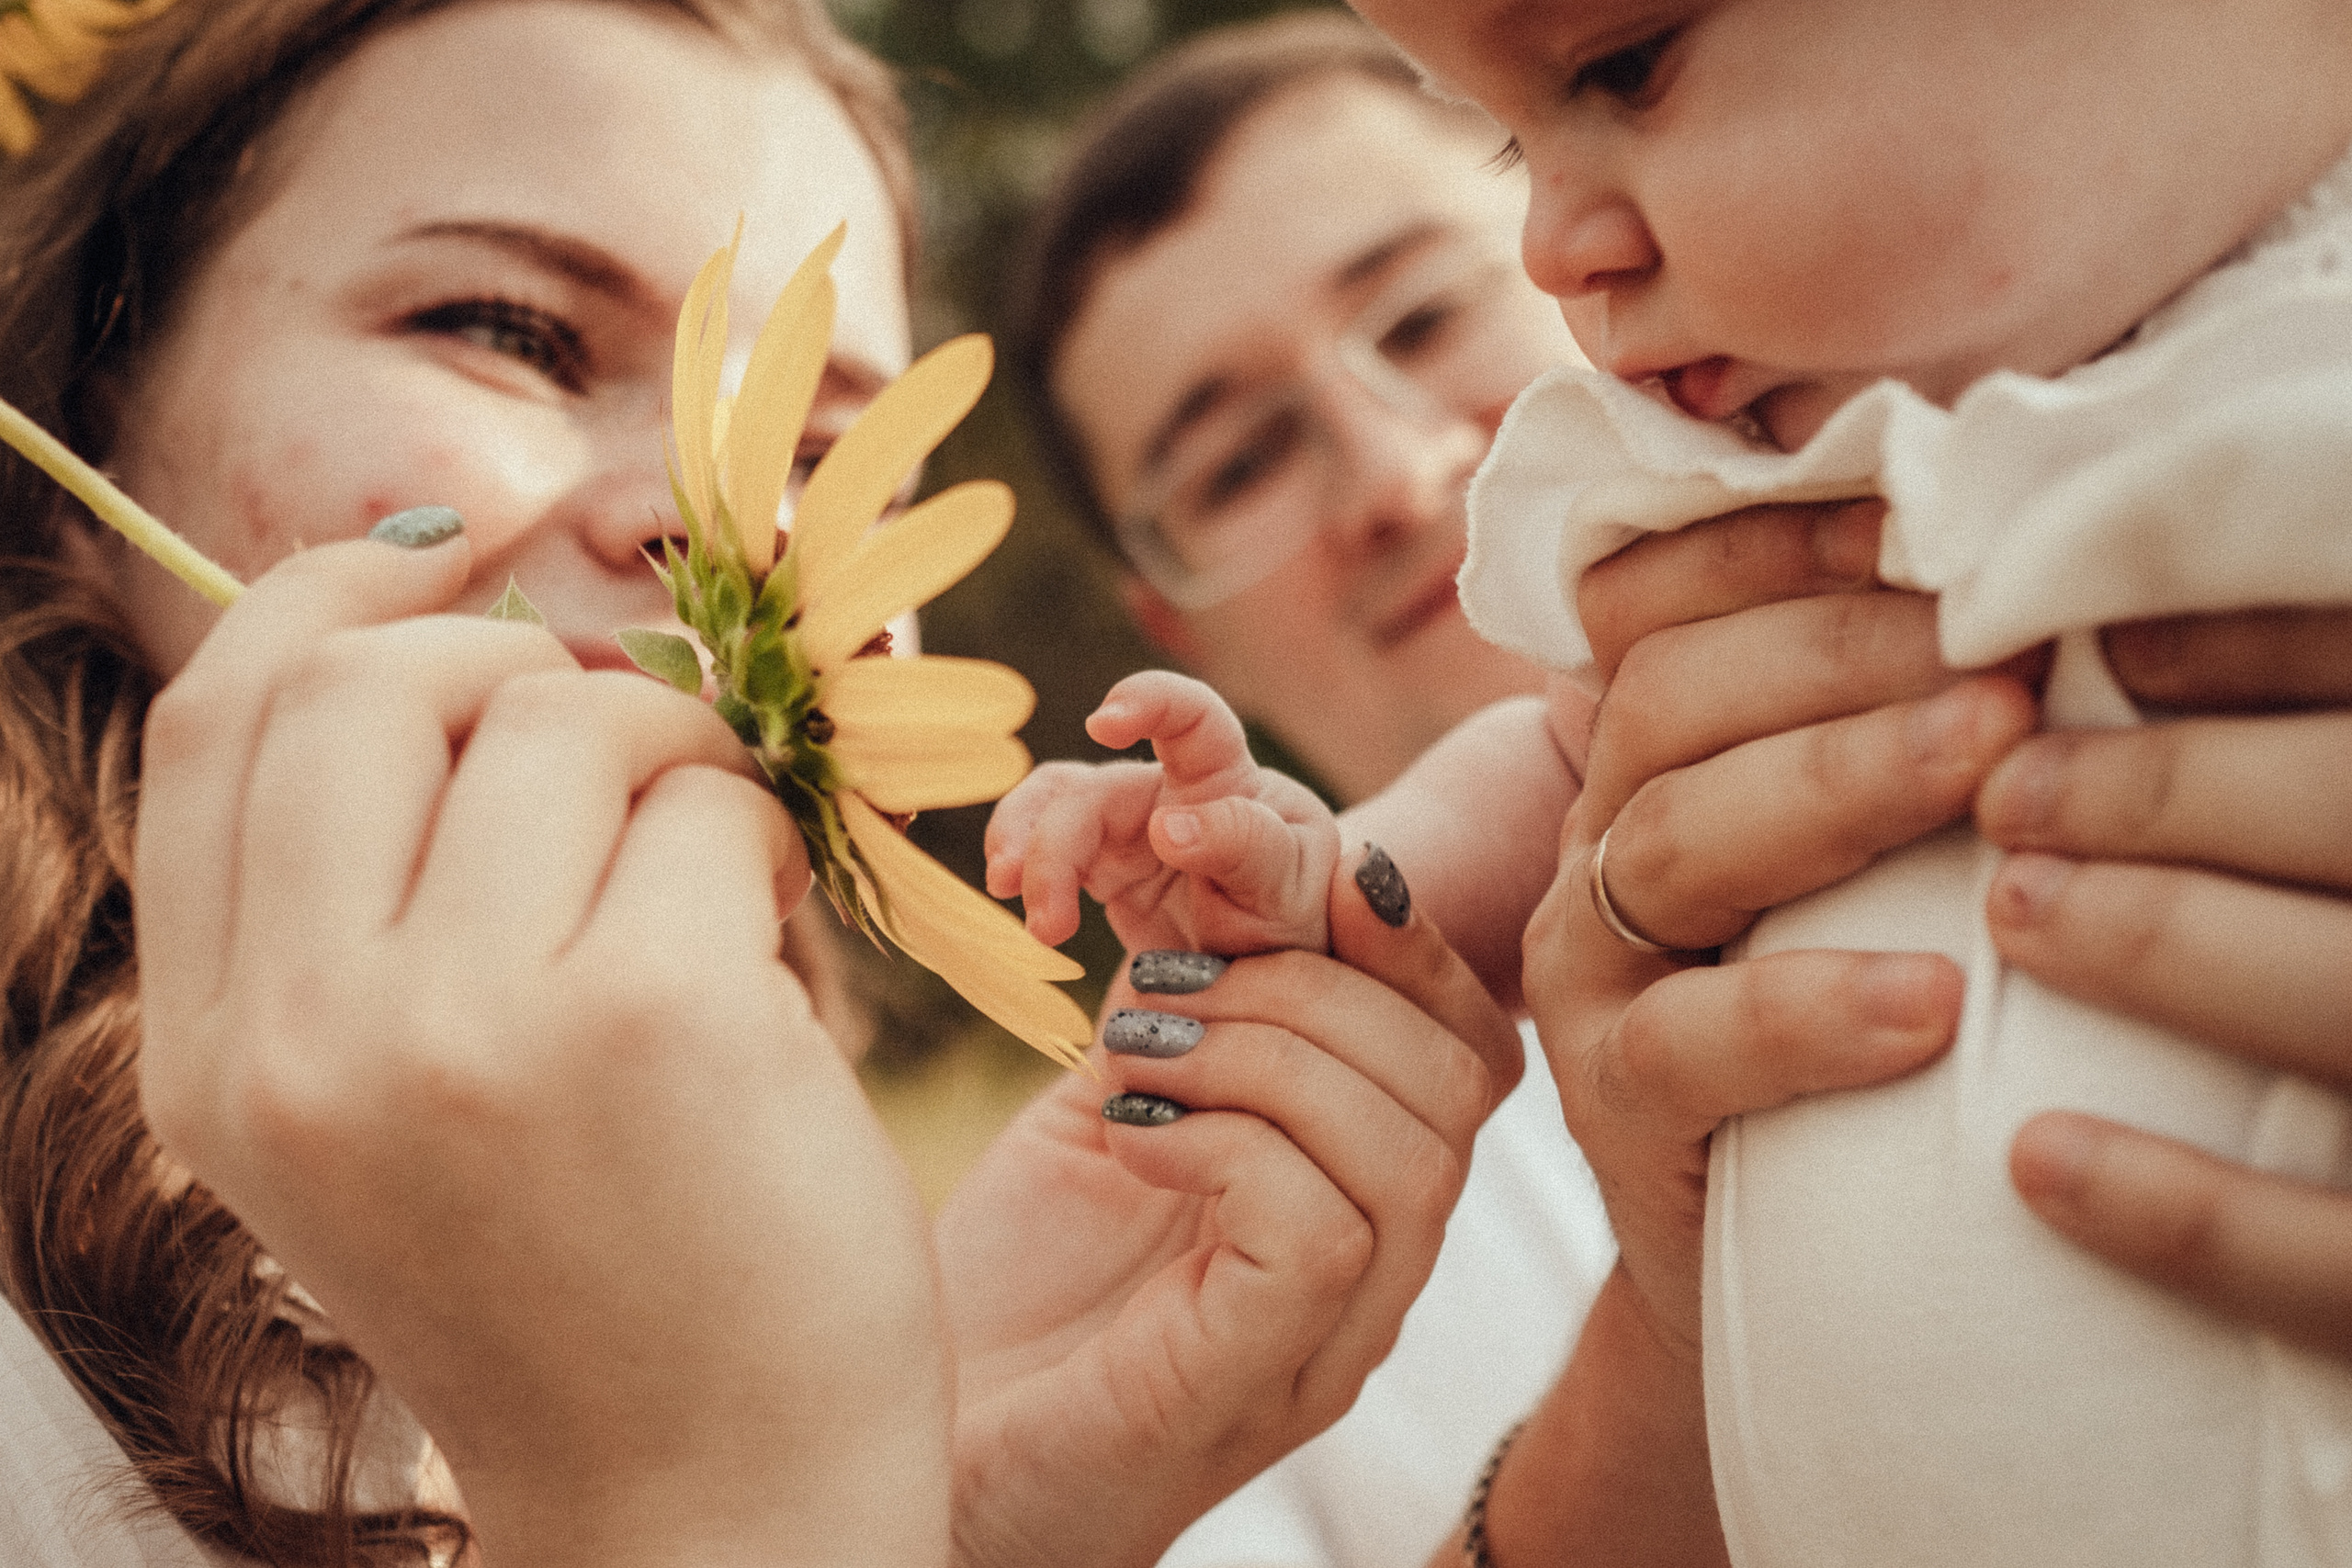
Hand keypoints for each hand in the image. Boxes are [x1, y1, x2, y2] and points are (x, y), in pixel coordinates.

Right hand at [135, 535, 947, 1567]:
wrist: (704, 1508)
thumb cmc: (583, 1293)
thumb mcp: (389, 1120)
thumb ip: (365, 904)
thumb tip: (456, 634)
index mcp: (216, 1058)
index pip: (222, 721)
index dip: (337, 594)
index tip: (453, 547)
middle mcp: (307, 1037)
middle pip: (377, 676)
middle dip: (530, 668)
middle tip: (631, 755)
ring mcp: (466, 1026)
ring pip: (570, 713)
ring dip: (679, 766)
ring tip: (716, 897)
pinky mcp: (647, 1018)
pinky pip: (715, 800)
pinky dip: (763, 848)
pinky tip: (772, 965)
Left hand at [938, 846, 1520, 1567]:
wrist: (916, 1472)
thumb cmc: (1009, 1306)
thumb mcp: (1116, 1121)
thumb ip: (1194, 1029)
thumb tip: (1224, 895)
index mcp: (1355, 1199)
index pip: (1470, 1051)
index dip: (1415, 944)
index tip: (1321, 876)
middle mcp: (1373, 1277)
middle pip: (1454, 1081)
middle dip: (1315, 983)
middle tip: (1166, 989)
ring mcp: (1329, 1338)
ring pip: (1402, 1146)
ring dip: (1262, 1052)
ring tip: (1133, 1054)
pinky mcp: (1257, 1378)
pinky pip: (1317, 1223)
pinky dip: (1223, 1142)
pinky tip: (1128, 1136)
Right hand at [986, 669, 1339, 955]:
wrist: (1264, 967)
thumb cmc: (1290, 911)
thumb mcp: (1289, 885)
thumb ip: (1243, 846)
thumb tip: (1166, 826)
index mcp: (1224, 775)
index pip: (1188, 714)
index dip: (1146, 701)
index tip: (1102, 725)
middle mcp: (1164, 787)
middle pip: (1090, 789)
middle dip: (1054, 845)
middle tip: (1048, 921)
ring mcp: (1124, 824)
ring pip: (1051, 809)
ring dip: (1023, 851)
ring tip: (1027, 916)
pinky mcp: (1096, 864)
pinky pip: (1042, 849)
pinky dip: (1023, 874)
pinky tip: (1026, 915)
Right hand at [1479, 501, 2017, 1567]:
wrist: (1749, 1221)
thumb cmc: (1829, 996)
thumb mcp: (1837, 844)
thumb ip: (1865, 724)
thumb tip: (2022, 590)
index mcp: (1643, 746)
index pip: (1654, 599)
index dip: (1774, 543)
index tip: (1928, 515)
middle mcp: (1594, 830)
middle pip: (1670, 697)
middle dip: (1841, 649)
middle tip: (2006, 645)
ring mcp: (1589, 962)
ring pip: (1673, 835)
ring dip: (1840, 781)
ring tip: (1992, 757)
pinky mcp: (1613, 1094)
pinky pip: (1689, 1036)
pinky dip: (1808, 1010)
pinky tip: (1933, 997)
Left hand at [1984, 608, 2351, 1360]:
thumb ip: (2328, 709)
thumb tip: (2138, 646)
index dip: (2263, 655)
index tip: (2106, 654)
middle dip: (2179, 796)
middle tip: (2015, 794)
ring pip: (2351, 1007)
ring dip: (2168, 945)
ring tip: (2017, 913)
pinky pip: (2344, 1262)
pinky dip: (2189, 1215)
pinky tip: (2036, 1161)